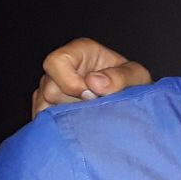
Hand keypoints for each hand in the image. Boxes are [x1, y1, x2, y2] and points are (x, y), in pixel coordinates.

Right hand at [31, 37, 153, 117]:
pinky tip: (79, 127)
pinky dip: (60, 127)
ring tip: (89, 117)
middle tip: (95, 109)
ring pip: (44, 108)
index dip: (70, 82)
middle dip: (73, 104)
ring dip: (68, 117)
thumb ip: (120, 77)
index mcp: (80, 52)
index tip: (90, 96)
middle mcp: (61, 69)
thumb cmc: (132, 86)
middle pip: (49, 89)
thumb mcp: (137, 77)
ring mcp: (51, 90)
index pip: (57, 62)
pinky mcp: (48, 109)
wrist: (132, 106)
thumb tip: (94, 82)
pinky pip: (44, 121)